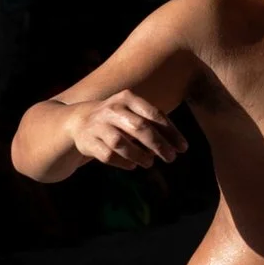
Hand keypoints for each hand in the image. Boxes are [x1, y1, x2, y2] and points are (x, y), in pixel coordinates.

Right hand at [67, 91, 186, 169]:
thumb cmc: (119, 118)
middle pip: (139, 127)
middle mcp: (112, 109)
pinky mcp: (88, 142)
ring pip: (121, 143)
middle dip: (158, 144)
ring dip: (139, 155)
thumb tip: (178, 145)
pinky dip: (123, 162)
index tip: (183, 148)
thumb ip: (155, 124)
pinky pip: (108, 155)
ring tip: (150, 163)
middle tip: (171, 158)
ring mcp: (98, 125)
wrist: (80, 121)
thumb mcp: (135, 112)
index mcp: (127, 98)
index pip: (153, 114)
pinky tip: (132, 165)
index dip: (171, 132)